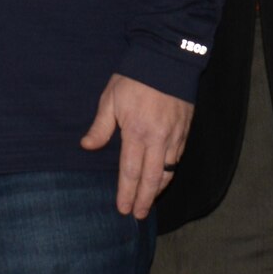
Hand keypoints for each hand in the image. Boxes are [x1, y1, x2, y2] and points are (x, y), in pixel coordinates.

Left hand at [80, 74, 192, 218]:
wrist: (167, 58)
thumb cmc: (134, 78)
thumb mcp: (110, 98)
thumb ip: (100, 126)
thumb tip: (87, 147)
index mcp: (136, 132)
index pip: (130, 171)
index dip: (126, 192)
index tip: (122, 208)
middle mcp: (158, 138)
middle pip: (152, 178)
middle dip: (144, 199)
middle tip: (138, 215)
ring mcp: (174, 135)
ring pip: (168, 170)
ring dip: (158, 188)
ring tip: (150, 200)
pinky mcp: (185, 130)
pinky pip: (178, 157)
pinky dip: (171, 171)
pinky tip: (164, 176)